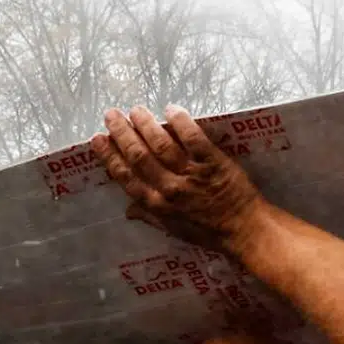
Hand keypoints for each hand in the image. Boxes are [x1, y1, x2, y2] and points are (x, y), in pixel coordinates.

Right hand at [91, 105, 266, 252]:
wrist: (246, 231)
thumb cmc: (210, 233)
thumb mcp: (175, 230)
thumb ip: (151, 217)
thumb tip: (127, 211)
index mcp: (158, 205)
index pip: (126, 177)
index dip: (110, 156)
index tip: (97, 139)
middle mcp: (170, 189)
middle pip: (139, 156)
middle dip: (122, 134)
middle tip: (111, 115)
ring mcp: (192, 175)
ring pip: (162, 145)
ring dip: (146, 125)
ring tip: (135, 110)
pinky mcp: (214, 164)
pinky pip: (195, 140)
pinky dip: (182, 123)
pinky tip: (171, 110)